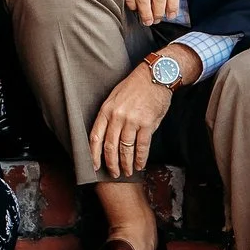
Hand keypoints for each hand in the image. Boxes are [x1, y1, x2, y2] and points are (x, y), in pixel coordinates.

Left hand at [88, 63, 172, 178]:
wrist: (155, 75)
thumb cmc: (135, 86)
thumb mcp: (115, 97)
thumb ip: (110, 115)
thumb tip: (106, 136)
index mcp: (106, 110)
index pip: (95, 137)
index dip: (94, 154)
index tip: (94, 166)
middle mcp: (117, 116)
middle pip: (110, 146)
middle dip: (111, 163)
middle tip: (114, 174)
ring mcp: (132, 120)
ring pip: (125, 149)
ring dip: (126, 164)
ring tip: (127, 172)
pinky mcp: (148, 124)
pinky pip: (142, 146)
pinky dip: (140, 159)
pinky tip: (139, 165)